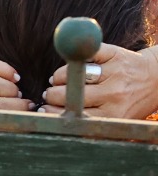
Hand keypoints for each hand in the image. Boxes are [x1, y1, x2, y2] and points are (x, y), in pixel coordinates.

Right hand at [43, 43, 157, 118]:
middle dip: (51, 95)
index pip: (70, 115)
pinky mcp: (116, 54)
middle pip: (66, 95)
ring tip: (58, 80)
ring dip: (59, 76)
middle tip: (51, 94)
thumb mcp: (114, 118)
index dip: (50, 112)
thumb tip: (48, 117)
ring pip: (72, 73)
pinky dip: (74, 59)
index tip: (44, 110)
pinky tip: (74, 65)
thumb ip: (88, 121)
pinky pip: (84, 54)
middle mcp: (113, 95)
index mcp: (111, 115)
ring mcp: (115, 73)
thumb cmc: (130, 102)